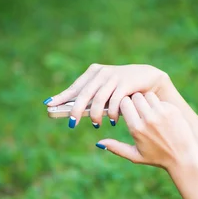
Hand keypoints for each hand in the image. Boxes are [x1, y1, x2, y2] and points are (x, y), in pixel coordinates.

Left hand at [44, 64, 167, 126]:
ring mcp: (113, 76)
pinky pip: (114, 101)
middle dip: (75, 111)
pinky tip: (113, 121)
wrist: (149, 80)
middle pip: (83, 94)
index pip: (74, 88)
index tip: (48, 105)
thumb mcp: (106, 93)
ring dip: (95, 115)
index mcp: (94, 73)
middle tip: (72, 124)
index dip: (61, 97)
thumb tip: (74, 115)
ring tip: (96, 125)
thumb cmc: (124, 90)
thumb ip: (92, 100)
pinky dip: (112, 114)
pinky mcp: (126, 82)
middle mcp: (101, 73)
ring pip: (98, 100)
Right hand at [97, 92, 197, 172]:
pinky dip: (157, 104)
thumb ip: (116, 148)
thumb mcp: (135, 156)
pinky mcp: (172, 110)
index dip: (123, 106)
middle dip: (133, 102)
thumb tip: (99, 143)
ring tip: (147, 111)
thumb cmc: (157, 158)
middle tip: (136, 110)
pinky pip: (160, 99)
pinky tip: (160, 114)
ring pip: (147, 95)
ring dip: (145, 101)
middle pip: (134, 96)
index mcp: (136, 128)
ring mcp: (161, 113)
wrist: (183, 158)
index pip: (123, 103)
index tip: (125, 112)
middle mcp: (148, 119)